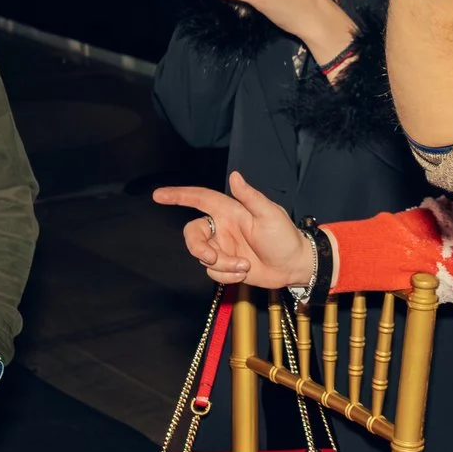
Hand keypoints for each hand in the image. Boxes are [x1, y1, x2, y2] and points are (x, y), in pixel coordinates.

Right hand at [153, 170, 313, 286]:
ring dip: (222, 265)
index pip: (199, 198)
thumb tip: (235, 176)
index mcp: (230, 211)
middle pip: (192, 234)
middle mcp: (222, 228)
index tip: (158, 195)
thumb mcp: (270, 215)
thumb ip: (250, 197)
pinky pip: (213, 272)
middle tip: (212, 258)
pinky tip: (245, 272)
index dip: (178, 195)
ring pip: (202, 256)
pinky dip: (227, 275)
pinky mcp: (225, 265)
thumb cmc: (286, 237)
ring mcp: (223, 247)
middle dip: (197, 248)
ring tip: (245, 266)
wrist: (294, 266)